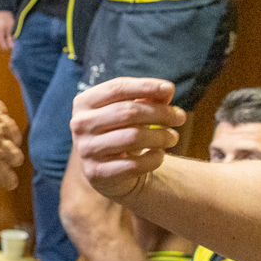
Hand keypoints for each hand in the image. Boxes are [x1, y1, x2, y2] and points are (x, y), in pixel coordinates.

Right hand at [0, 11, 15, 50]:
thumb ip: (10, 38)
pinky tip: (4, 28)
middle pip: (1, 43)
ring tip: (8, 29)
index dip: (9, 45)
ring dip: (4, 36)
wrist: (0, 9)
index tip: (13, 42)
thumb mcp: (10, 28)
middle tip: (11, 34)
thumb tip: (11, 46)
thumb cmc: (6, 18)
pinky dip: (1, 33)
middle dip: (6, 41)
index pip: (3, 46)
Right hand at [69, 77, 184, 197]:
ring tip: (173, 137)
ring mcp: (86, 150)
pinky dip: (154, 158)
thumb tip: (166, 91)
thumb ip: (146, 98)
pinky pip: (134, 164)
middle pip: (128, 112)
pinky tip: (159, 155)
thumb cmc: (121, 131)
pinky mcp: (97, 173)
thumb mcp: (129, 111)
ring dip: (160, 136)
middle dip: (160, 113)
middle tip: (180, 117)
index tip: (170, 89)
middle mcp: (80, 124)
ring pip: (133, 137)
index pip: (117, 88)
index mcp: (84, 102)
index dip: (145, 86)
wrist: (108, 170)